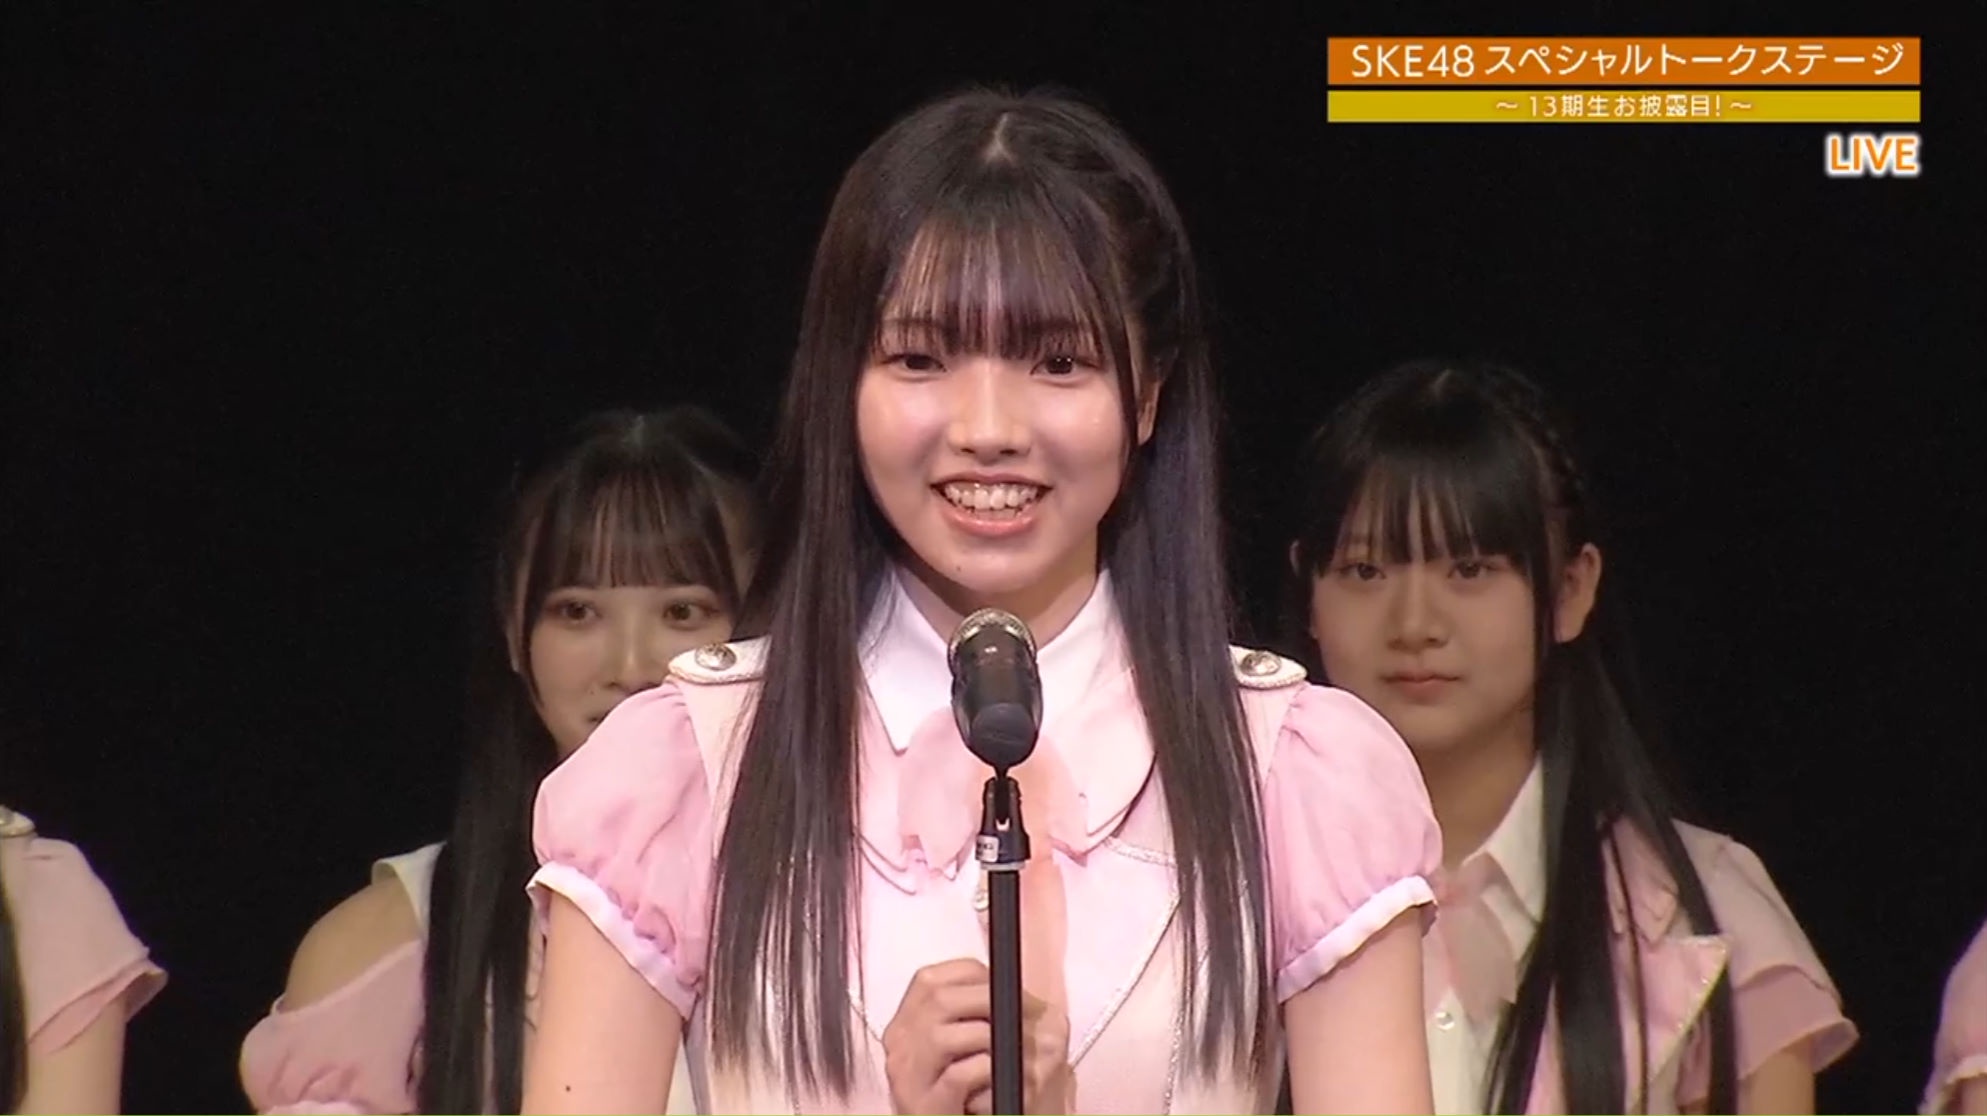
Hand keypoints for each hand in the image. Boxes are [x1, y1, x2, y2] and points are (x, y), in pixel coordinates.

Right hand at [882, 959, 1073, 1114]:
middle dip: (988, 1002)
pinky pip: (956, 1076)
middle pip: (936, 998)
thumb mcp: (981, 1045)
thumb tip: (1021, 996)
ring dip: (987, 1037)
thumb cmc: (978, 1088)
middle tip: (1021, 1017)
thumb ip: (996, 1012)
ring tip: (1010, 1051)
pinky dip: (986, 1069)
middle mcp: (899, 1044)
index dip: (977, 979)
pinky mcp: (924, 1108)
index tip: (1010, 993)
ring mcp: (907, 1078)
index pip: (931, 979)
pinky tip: (1000, 1074)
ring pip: (939, 1036)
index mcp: (908, 1020)